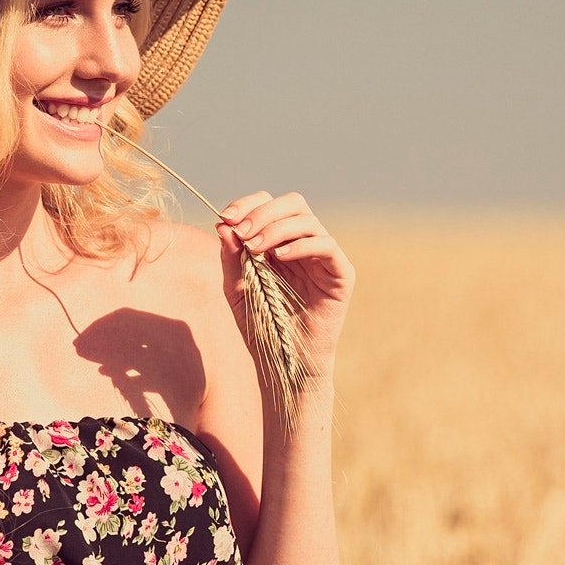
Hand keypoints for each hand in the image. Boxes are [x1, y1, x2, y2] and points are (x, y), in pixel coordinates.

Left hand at [214, 191, 354, 378]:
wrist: (286, 361)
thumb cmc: (262, 328)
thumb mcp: (236, 291)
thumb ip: (231, 259)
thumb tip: (223, 226)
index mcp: (279, 242)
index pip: (269, 204)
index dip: (248, 204)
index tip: (226, 218)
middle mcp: (303, 244)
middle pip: (292, 203)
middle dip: (263, 212)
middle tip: (242, 232)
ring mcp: (324, 257)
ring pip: (308, 221)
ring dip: (277, 228)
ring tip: (256, 248)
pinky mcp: (341, 274)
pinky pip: (327, 246)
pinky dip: (303, 245)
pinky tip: (281, 257)